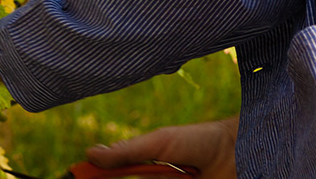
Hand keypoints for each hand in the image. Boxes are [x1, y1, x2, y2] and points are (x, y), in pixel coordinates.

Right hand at [85, 116, 239, 178]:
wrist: (240, 153)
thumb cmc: (199, 140)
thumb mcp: (159, 143)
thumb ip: (126, 151)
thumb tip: (90, 154)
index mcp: (144, 163)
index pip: (111, 173)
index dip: (93, 176)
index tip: (75, 177)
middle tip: (151, 173)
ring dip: (154, 178)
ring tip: (176, 174)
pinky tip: (178, 177)